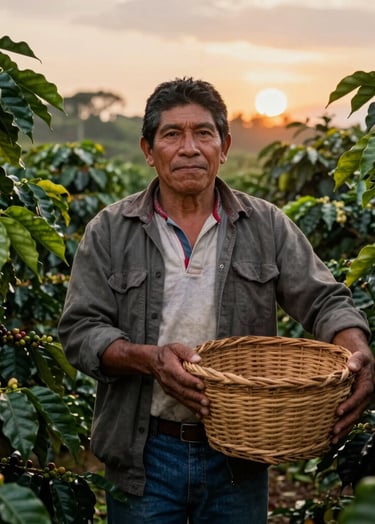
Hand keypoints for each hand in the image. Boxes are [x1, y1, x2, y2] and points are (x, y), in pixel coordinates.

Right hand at [150, 342, 209, 418]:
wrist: (152, 362)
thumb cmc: (166, 354)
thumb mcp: (175, 347)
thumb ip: (187, 352)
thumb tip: (198, 359)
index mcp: (170, 368)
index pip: (181, 377)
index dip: (191, 382)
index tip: (202, 385)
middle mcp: (168, 380)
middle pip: (183, 391)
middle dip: (195, 398)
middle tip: (206, 402)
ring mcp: (169, 388)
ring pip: (182, 398)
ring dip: (194, 406)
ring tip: (206, 411)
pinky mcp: (171, 393)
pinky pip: (181, 401)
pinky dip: (191, 409)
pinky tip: (199, 415)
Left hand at [331, 328, 374, 443]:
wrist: (362, 362)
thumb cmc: (358, 358)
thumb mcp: (359, 356)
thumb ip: (356, 360)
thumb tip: (352, 367)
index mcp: (367, 386)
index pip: (358, 397)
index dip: (349, 405)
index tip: (338, 411)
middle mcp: (364, 398)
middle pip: (356, 413)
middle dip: (345, 423)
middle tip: (333, 431)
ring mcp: (360, 403)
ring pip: (353, 419)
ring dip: (344, 430)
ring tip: (332, 440)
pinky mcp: (355, 406)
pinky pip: (350, 419)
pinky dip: (343, 428)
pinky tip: (333, 438)